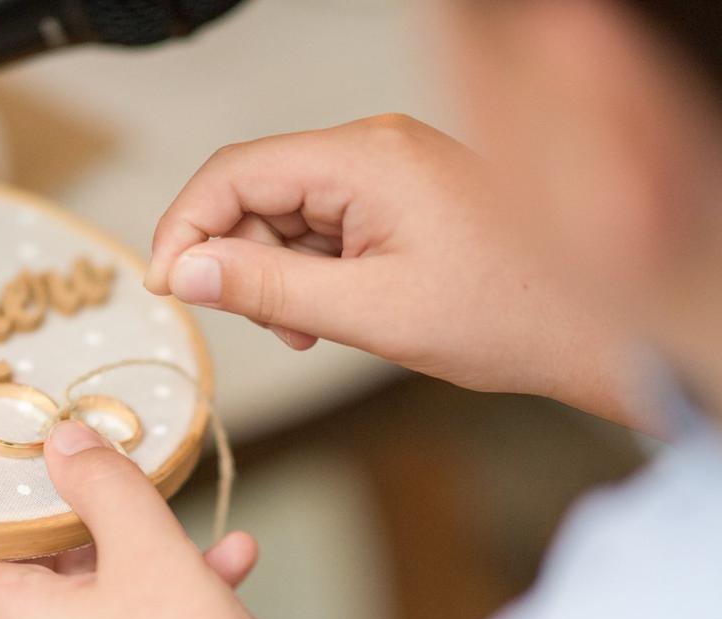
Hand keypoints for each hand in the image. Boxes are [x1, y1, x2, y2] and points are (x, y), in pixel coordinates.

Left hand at [0, 421, 324, 618]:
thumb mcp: (150, 553)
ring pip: (83, 587)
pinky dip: (163, 587)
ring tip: (176, 504)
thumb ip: (102, 485)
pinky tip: (232, 556)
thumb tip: (61, 439)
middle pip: (21, 559)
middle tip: (91, 454)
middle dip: (66, 506)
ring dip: (131, 542)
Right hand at [145, 115, 645, 430]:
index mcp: (367, 158)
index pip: (235, 172)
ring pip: (287, 212)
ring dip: (277, 273)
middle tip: (260, 323)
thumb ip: (266, 288)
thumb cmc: (506, 314)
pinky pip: (324, 225)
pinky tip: (332, 313)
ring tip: (311, 328)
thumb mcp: (368, 312)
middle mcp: (375, 148)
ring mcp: (389, 170)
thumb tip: (184, 270)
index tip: (166, 286)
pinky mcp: (399, 196)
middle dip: (239, 259)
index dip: (186, 228)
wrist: (595, 327)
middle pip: (257, 189)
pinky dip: (311, 271)